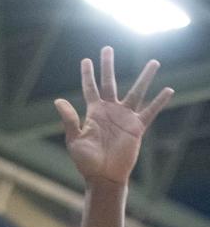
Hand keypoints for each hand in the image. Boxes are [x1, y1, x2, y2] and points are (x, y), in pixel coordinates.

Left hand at [54, 48, 172, 185]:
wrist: (103, 177)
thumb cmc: (86, 161)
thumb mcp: (74, 140)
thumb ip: (70, 120)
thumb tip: (58, 101)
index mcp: (94, 113)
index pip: (90, 88)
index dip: (88, 74)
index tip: (86, 60)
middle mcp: (110, 111)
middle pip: (110, 82)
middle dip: (108, 66)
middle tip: (107, 48)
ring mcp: (124, 117)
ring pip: (136, 92)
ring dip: (144, 77)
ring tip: (154, 62)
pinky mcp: (137, 127)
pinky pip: (150, 111)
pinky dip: (159, 102)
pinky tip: (168, 90)